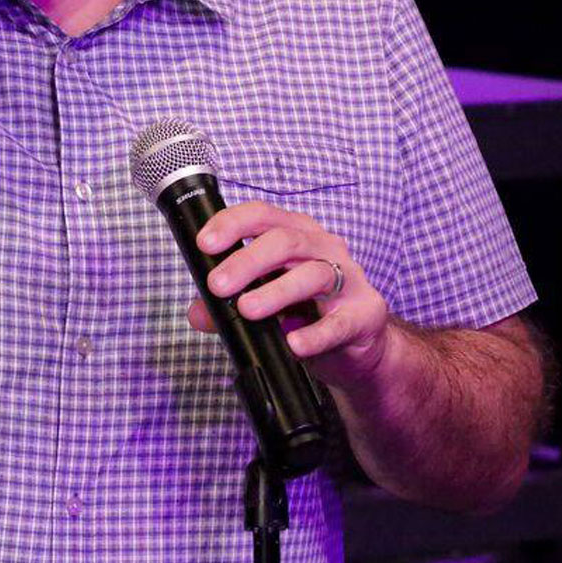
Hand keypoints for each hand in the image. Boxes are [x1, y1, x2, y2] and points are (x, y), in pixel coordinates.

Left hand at [184, 202, 391, 388]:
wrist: (358, 346)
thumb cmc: (310, 311)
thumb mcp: (266, 304)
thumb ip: (230, 306)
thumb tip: (198, 312)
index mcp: (298, 235)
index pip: (264, 216)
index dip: (232, 224)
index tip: (205, 243)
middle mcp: (324, 248)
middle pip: (286, 241)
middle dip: (248, 261)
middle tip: (217, 285)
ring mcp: (347, 279)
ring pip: (313, 274)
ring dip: (276, 291)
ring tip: (248, 310)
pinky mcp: (363, 314)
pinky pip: (339, 322)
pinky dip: (315, 333)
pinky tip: (294, 343)